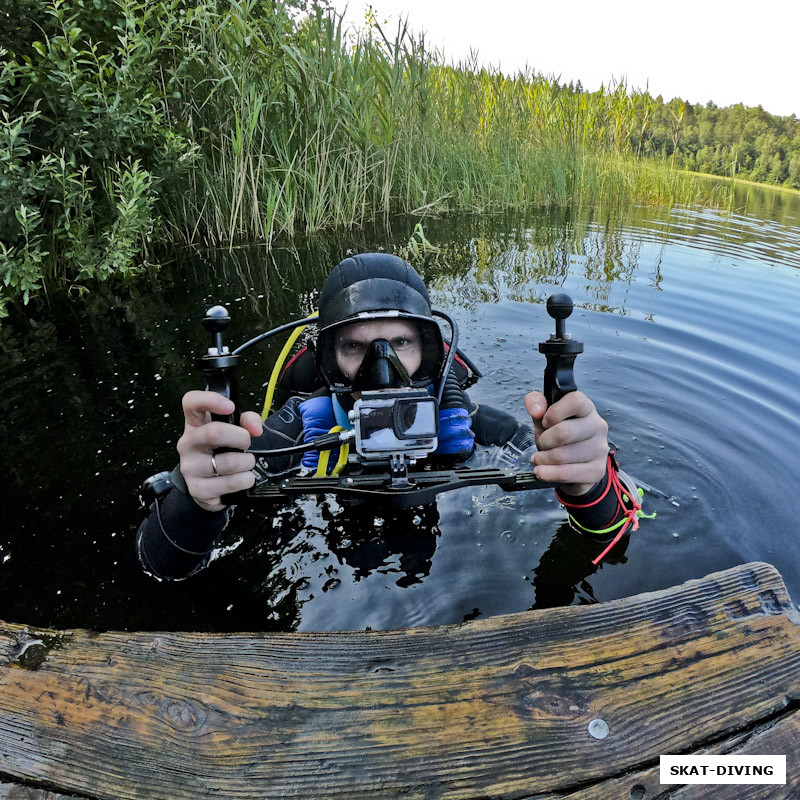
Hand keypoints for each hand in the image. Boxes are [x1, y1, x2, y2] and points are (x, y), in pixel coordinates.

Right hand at [176, 390, 263, 511]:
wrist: (210, 486)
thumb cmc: (222, 452)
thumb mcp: (234, 431)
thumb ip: (247, 421)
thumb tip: (255, 428)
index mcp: (195, 424)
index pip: (191, 402)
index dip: (210, 400)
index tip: (230, 406)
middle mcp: (188, 443)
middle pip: (214, 432)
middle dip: (241, 438)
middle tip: (246, 443)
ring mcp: (189, 466)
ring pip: (228, 462)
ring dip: (246, 462)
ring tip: (245, 463)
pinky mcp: (197, 488)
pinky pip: (231, 483)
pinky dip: (245, 480)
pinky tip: (242, 478)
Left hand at [524, 390, 608, 495]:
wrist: (574, 464)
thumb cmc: (559, 436)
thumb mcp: (545, 418)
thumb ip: (536, 404)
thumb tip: (536, 409)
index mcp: (586, 408)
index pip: (575, 401)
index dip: (554, 412)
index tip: (545, 421)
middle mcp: (597, 426)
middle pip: (564, 432)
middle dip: (544, 440)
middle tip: (541, 443)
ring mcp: (599, 449)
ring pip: (562, 456)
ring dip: (543, 459)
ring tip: (539, 458)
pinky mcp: (596, 470)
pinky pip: (567, 473)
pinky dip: (547, 473)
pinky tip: (542, 471)